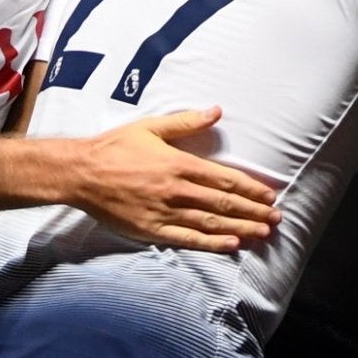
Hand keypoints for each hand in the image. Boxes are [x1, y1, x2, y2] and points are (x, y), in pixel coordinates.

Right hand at [59, 107, 281, 251]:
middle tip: (276, 220)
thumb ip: (187, 122)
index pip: (224, 180)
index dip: (250, 189)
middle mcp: (176, 190)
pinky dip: (211, 244)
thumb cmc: (116, 147)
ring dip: (240, 229)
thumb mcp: (152, 127)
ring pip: (210, 223)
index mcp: (179, 163)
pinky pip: (187, 239)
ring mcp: (164, 212)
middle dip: (253, 212)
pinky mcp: (151, 229)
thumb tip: (217, 111)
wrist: (81, 173)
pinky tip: (231, 246)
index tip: (270, 196)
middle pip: (223, 204)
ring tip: (262, 234)